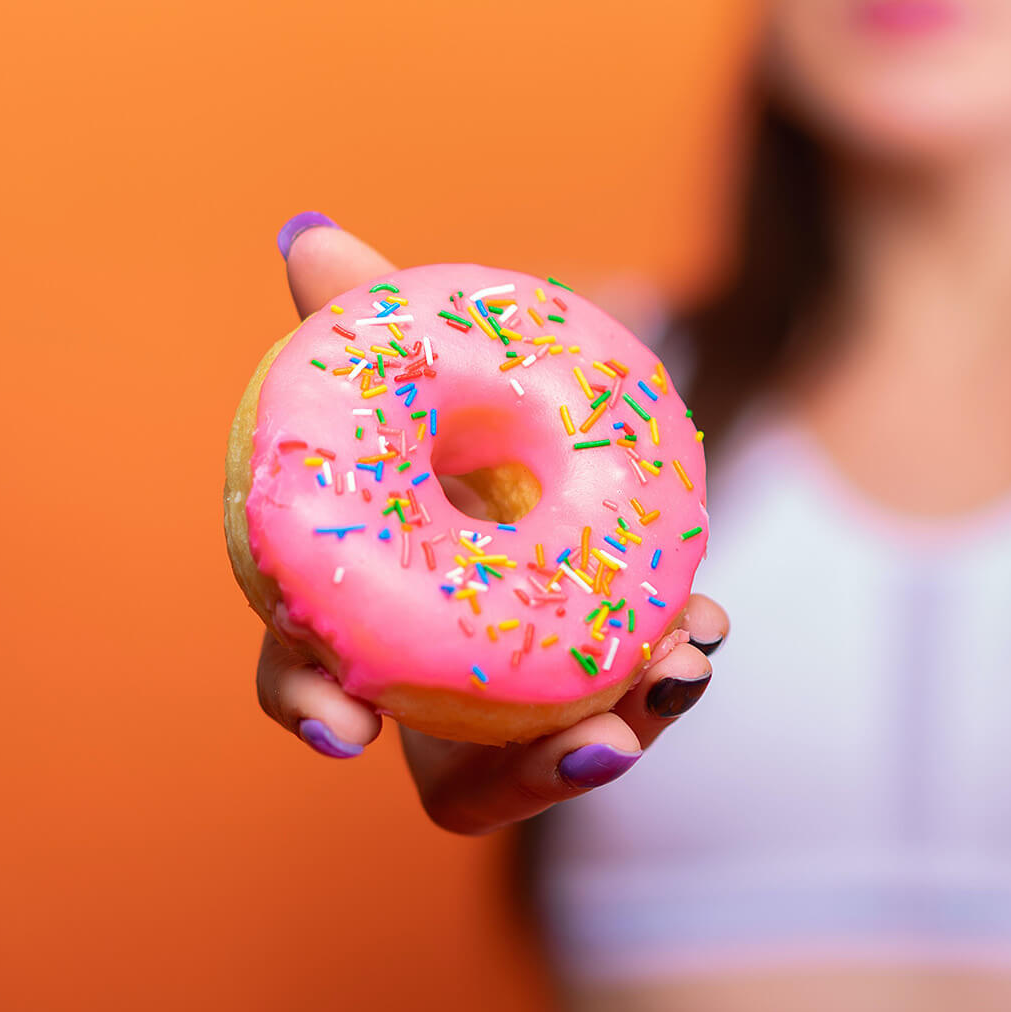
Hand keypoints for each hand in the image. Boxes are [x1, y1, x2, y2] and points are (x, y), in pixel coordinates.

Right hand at [251, 214, 728, 833]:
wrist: (522, 454)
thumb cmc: (445, 427)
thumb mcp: (415, 367)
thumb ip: (363, 314)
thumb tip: (308, 235)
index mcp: (355, 615)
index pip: (305, 676)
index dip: (312, 707)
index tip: (346, 734)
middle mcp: (430, 691)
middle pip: (457, 776)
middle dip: (528, 773)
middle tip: (597, 744)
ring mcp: (515, 715)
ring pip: (555, 764)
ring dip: (626, 731)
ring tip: (683, 670)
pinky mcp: (592, 699)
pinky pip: (625, 713)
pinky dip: (666, 680)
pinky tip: (705, 636)